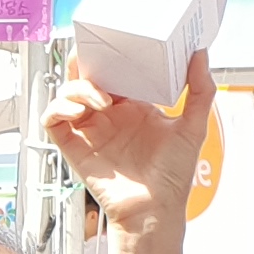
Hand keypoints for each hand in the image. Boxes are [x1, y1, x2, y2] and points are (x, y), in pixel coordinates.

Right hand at [41, 48, 215, 243]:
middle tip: (94, 55)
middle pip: (84, 76)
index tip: (118, 43)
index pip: (114, 70)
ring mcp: (89, 129)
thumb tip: (200, 55)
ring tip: (101, 100)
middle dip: (84, 61)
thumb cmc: (172, 175)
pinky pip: (52, 120)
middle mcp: (108, 114)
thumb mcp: (192, 126)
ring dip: (78, 89)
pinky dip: (58, 109)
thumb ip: (199, 90)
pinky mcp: (73, 146)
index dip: (111, 55)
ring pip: (66, 93)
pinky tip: (78, 112)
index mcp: (132, 105)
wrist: (155, 209)